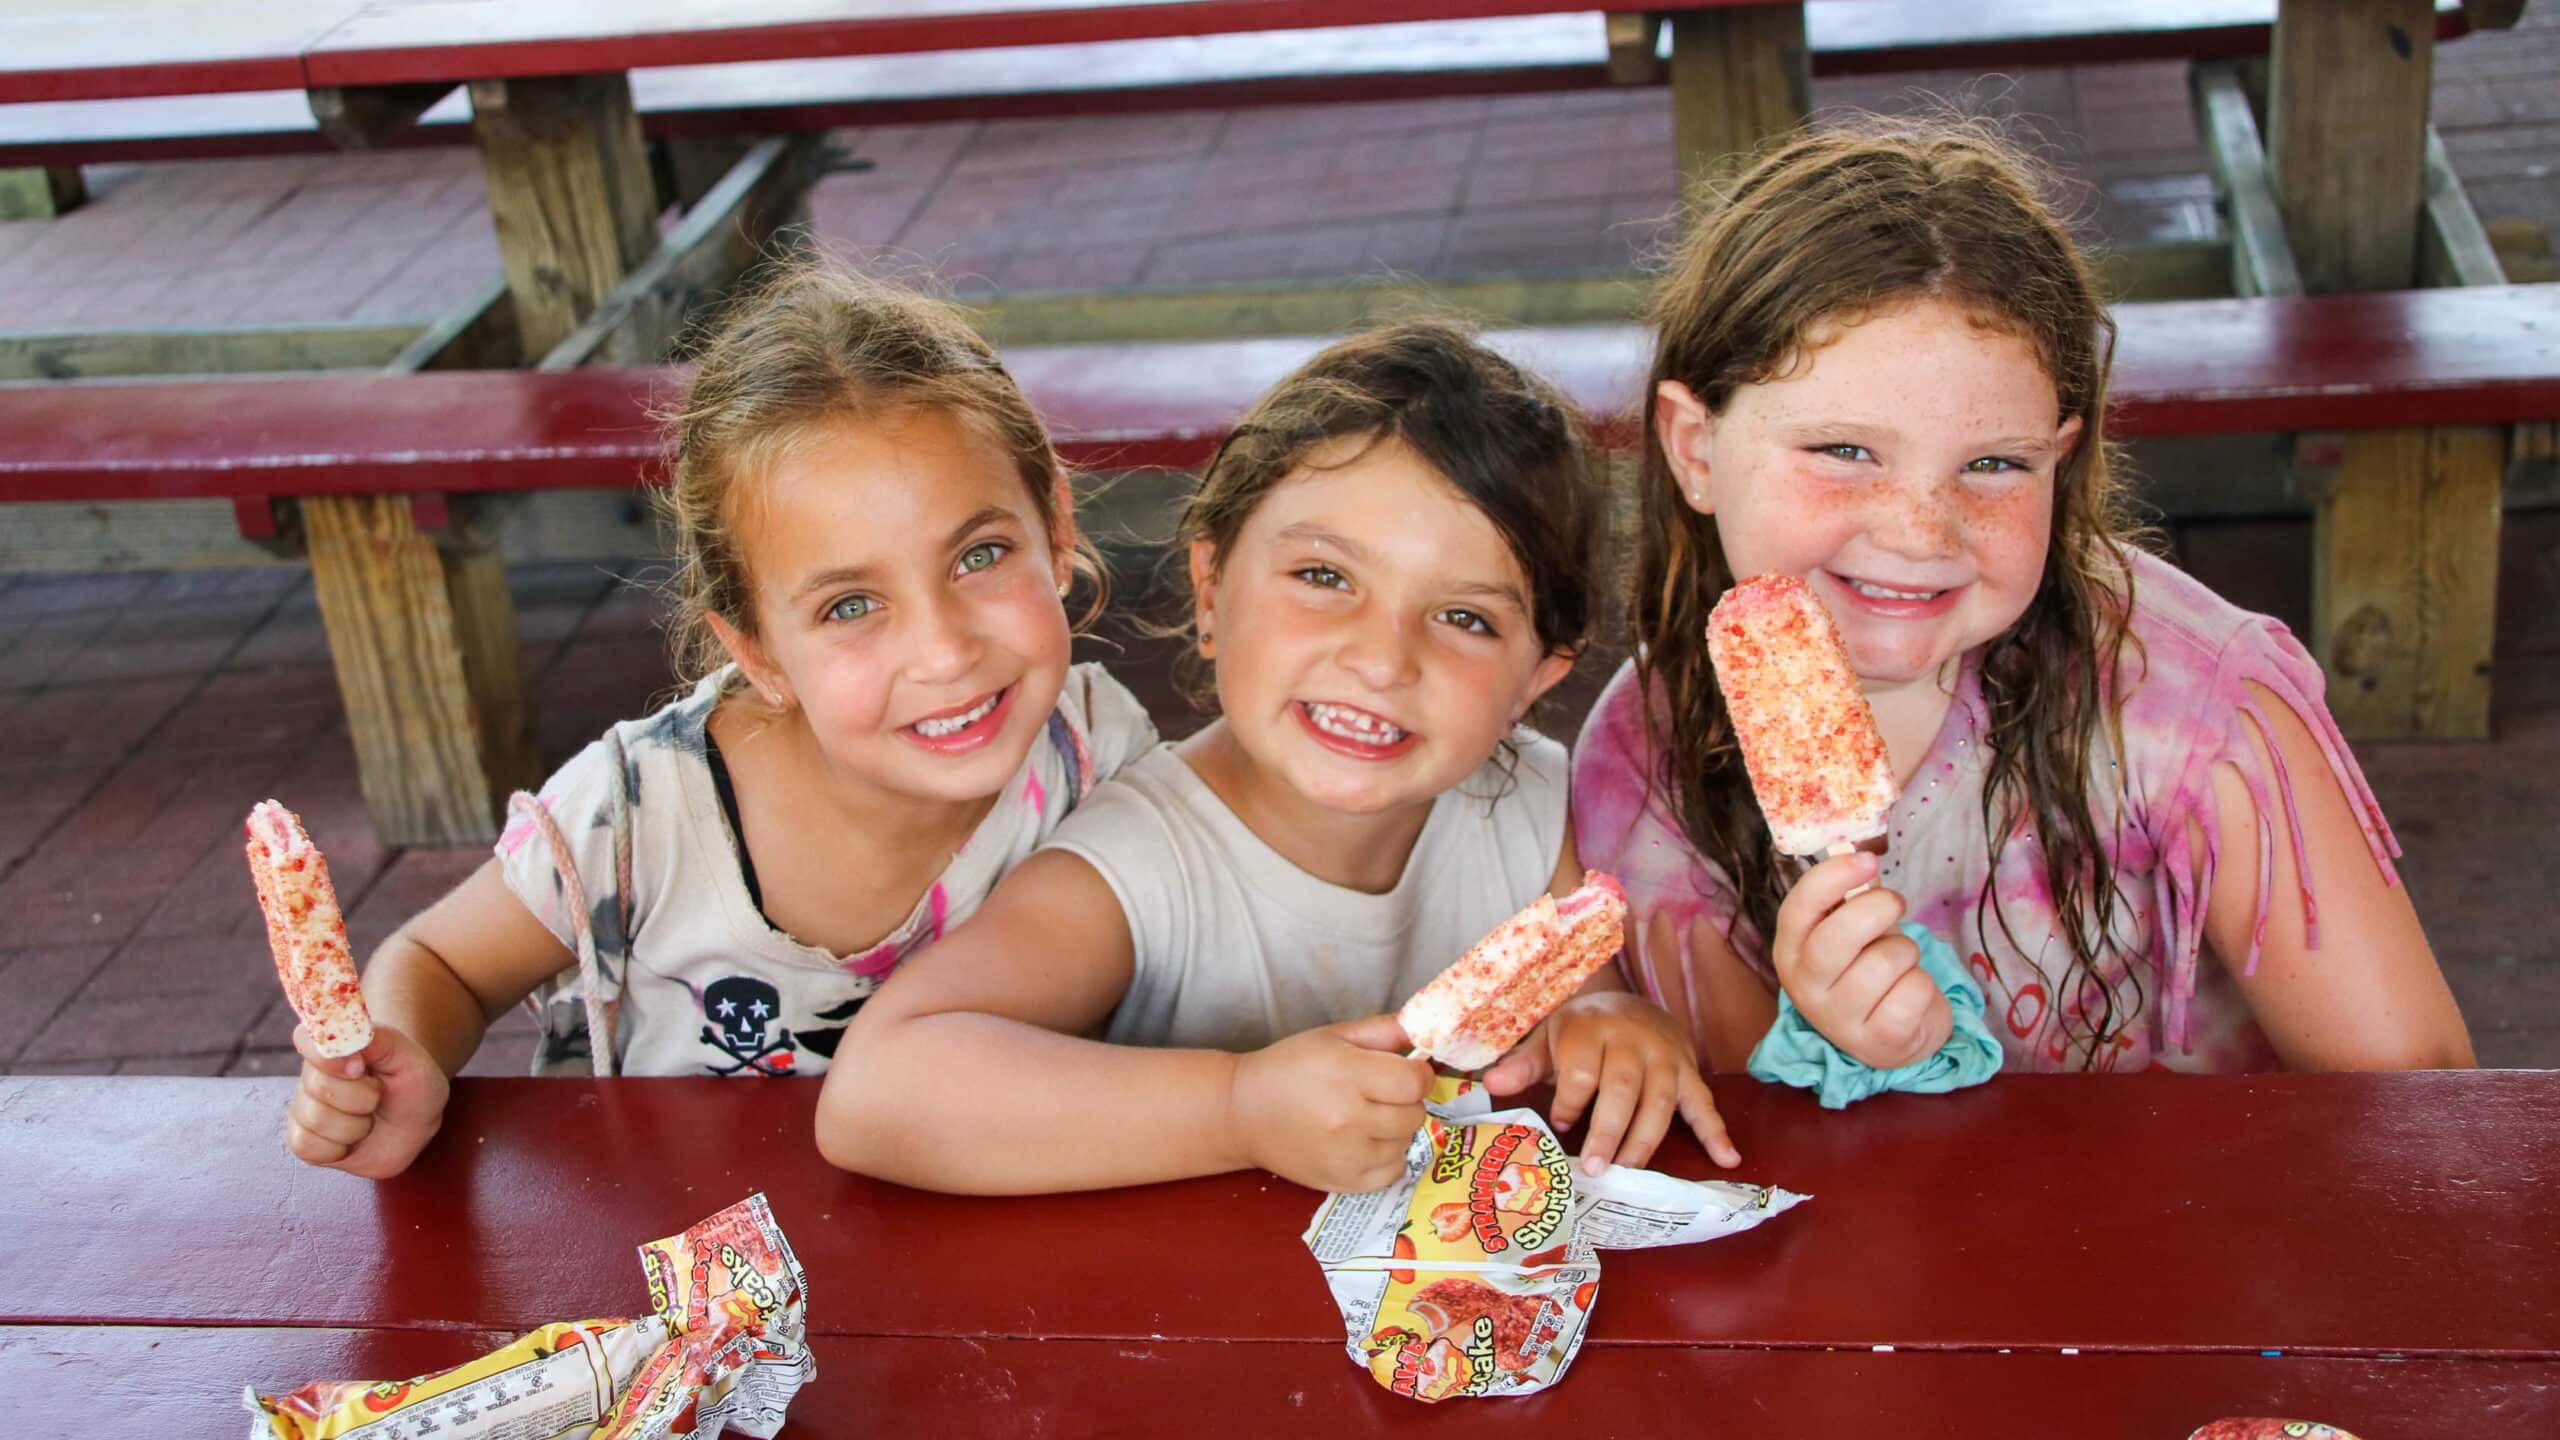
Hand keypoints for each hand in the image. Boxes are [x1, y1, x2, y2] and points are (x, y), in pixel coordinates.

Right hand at [284, 1022, 451, 1178]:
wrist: (413, 1122)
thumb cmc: (410, 1084)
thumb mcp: (408, 1057)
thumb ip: (378, 1039)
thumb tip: (346, 1036)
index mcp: (333, 1046)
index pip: (306, 1038)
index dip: (331, 1058)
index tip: (361, 1067)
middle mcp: (312, 1074)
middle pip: (318, 1086)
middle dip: (362, 1097)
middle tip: (379, 1096)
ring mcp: (304, 1107)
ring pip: (316, 1119)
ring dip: (356, 1125)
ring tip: (370, 1117)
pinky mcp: (303, 1140)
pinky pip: (307, 1147)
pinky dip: (338, 1149)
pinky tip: (353, 1140)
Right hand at [1228, 1014, 1432, 1193]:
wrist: (1243, 1113)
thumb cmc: (1289, 1068)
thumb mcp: (1333, 1036)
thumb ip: (1383, 1031)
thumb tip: (1426, 1032)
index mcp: (1347, 1075)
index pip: (1415, 1082)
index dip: (1418, 1074)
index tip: (1406, 1072)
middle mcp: (1349, 1119)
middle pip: (1414, 1113)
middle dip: (1405, 1100)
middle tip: (1379, 1093)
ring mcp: (1347, 1156)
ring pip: (1406, 1142)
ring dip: (1395, 1129)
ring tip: (1365, 1116)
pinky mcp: (1344, 1182)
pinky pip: (1393, 1171)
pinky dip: (1387, 1156)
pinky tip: (1364, 1141)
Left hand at [1480, 992, 1738, 1172]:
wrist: (1626, 1003)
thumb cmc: (1580, 1031)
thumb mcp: (1548, 1038)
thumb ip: (1523, 1064)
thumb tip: (1491, 1083)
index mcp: (1590, 1028)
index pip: (1581, 1070)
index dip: (1569, 1102)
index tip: (1558, 1122)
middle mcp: (1631, 1040)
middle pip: (1621, 1087)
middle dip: (1608, 1130)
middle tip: (1596, 1168)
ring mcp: (1665, 1057)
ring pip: (1660, 1101)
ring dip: (1645, 1140)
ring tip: (1628, 1172)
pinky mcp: (1689, 1072)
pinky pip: (1704, 1103)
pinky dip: (1716, 1132)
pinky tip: (1727, 1158)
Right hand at [1771, 850, 1952, 1070]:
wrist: (1891, 1036)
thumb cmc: (1866, 969)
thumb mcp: (1850, 932)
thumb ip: (1851, 898)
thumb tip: (1859, 858)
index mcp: (1791, 952)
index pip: (1797, 909)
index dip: (1831, 878)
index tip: (1868, 860)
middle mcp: (1805, 988)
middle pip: (1837, 937)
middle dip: (1878, 909)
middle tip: (1895, 904)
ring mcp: (1839, 1019)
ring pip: (1885, 961)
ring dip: (1906, 951)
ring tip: (1901, 962)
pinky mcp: (1878, 1042)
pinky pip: (1913, 991)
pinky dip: (1924, 985)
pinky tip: (1910, 994)